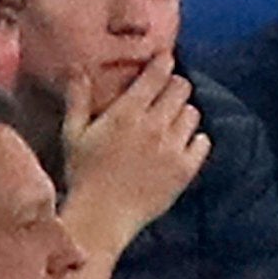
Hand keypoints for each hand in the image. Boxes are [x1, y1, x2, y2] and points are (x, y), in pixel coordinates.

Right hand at [58, 52, 209, 278]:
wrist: (100, 219)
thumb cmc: (83, 175)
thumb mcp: (74, 134)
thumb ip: (78, 99)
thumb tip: (78, 69)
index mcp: (127, 113)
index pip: (158, 74)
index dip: (164, 62)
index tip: (165, 59)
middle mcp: (154, 126)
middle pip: (181, 87)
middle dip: (174, 87)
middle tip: (164, 96)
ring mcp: (172, 148)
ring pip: (193, 113)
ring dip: (182, 114)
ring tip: (169, 124)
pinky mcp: (185, 170)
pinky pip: (204, 142)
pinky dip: (195, 141)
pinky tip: (180, 147)